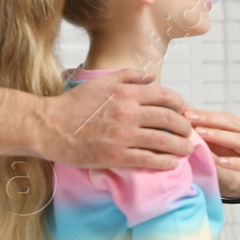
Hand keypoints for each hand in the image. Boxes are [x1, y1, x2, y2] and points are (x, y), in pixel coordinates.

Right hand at [39, 69, 192, 169]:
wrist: (50, 126)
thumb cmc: (74, 104)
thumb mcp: (101, 82)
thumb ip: (128, 76)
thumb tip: (151, 77)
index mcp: (126, 93)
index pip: (164, 96)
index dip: (180, 105)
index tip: (184, 112)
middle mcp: (128, 113)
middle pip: (169, 119)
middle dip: (185, 128)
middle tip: (189, 133)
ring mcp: (122, 136)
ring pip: (163, 141)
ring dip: (180, 146)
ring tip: (186, 150)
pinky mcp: (116, 156)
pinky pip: (148, 160)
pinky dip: (165, 162)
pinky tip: (171, 163)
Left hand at [187, 109, 239, 206]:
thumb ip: (233, 148)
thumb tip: (206, 143)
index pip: (227, 119)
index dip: (206, 115)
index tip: (184, 112)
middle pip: (231, 124)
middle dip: (208, 120)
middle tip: (185, 117)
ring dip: (218, 137)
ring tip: (199, 135)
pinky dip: (235, 162)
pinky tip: (221, 162)